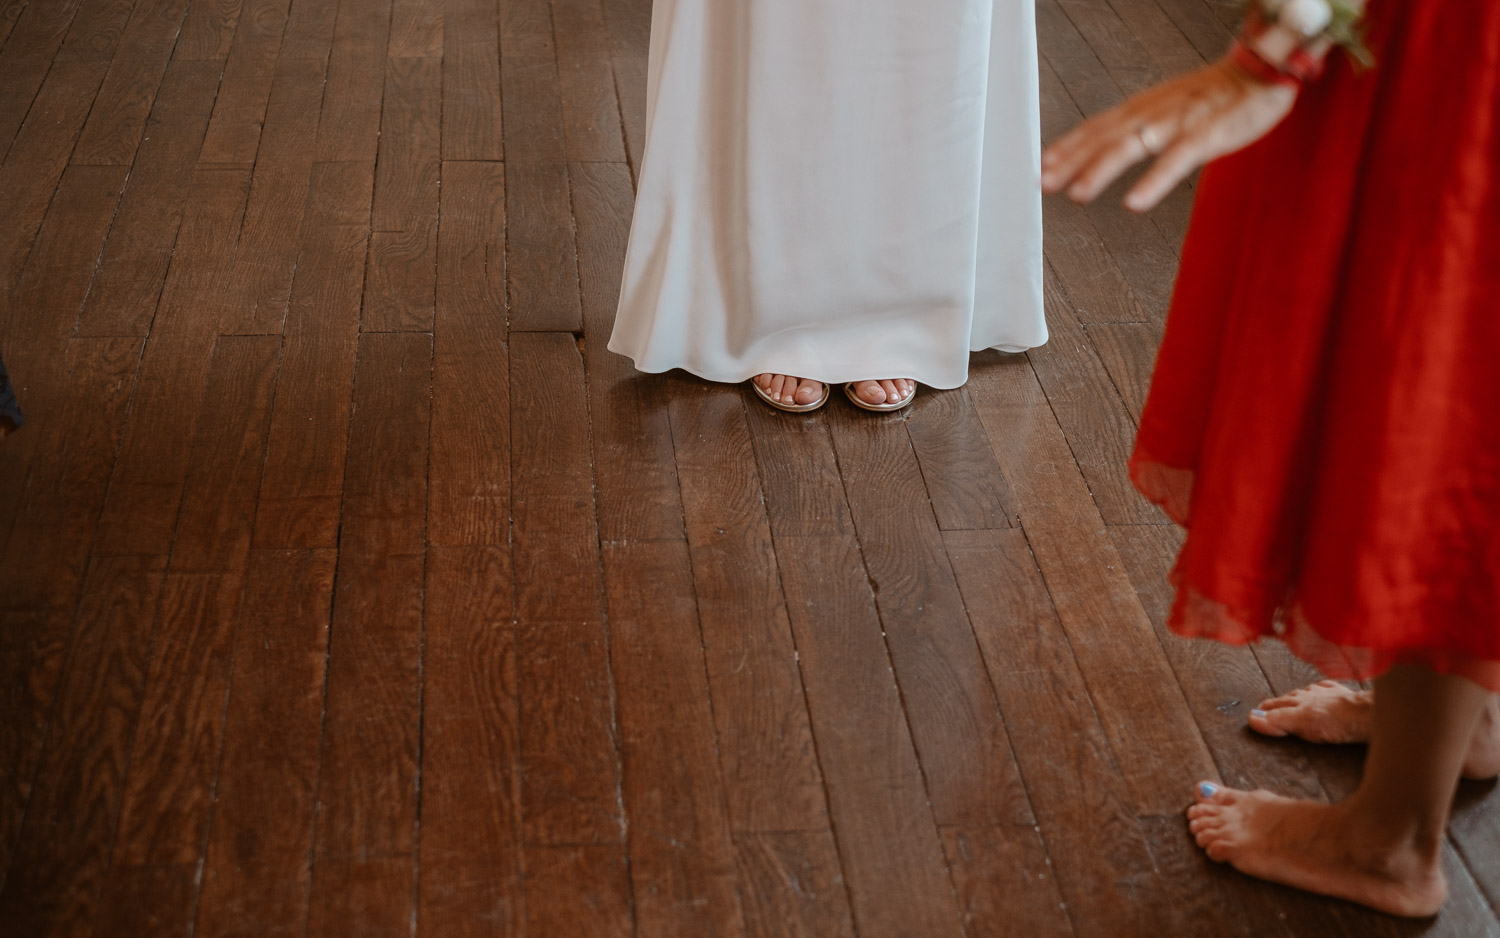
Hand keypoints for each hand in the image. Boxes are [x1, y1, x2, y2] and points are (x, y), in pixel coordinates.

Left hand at [1041, 59, 1298, 211]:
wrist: (1265, 68)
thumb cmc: (1216, 94)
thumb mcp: (1169, 107)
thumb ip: (1138, 127)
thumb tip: (1105, 148)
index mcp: (1144, 106)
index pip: (1097, 126)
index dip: (1067, 145)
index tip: (1040, 165)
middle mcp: (1155, 110)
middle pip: (1105, 136)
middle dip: (1070, 159)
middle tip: (1042, 181)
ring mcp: (1181, 120)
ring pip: (1133, 145)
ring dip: (1101, 169)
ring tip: (1077, 193)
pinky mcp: (1209, 132)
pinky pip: (1177, 159)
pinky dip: (1154, 180)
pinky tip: (1135, 202)